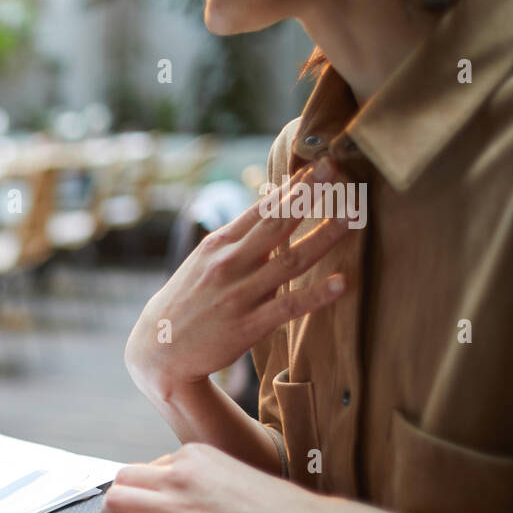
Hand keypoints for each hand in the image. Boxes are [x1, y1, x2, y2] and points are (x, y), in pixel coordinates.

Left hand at [101, 442, 333, 512]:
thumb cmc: (279, 509)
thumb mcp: (234, 473)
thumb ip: (202, 478)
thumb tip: (178, 493)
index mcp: (194, 454)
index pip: (150, 467)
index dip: (149, 490)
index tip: (156, 506)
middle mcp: (179, 472)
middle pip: (124, 477)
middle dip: (123, 497)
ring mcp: (176, 503)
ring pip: (115, 500)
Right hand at [125, 158, 350, 401]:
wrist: (158, 347)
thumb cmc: (188, 301)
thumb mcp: (204, 261)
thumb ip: (237, 238)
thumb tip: (271, 206)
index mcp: (218, 244)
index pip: (261, 208)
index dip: (293, 186)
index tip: (320, 164)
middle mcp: (228, 264)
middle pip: (276, 224)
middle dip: (309, 195)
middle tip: (337, 170)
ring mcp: (239, 294)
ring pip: (289, 262)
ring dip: (323, 238)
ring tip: (353, 217)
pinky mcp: (247, 326)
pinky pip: (287, 307)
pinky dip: (315, 295)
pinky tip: (341, 283)